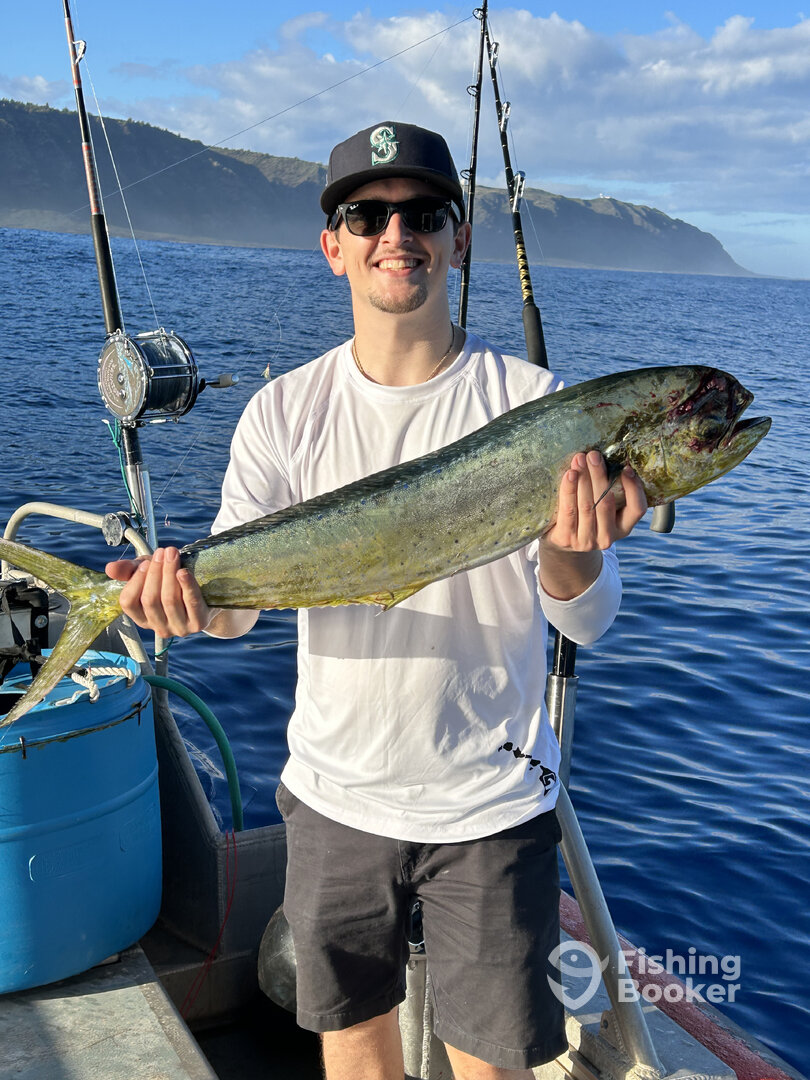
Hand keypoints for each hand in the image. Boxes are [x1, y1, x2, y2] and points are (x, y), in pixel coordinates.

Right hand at [105, 546, 211, 636]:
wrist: (207, 596)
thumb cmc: (172, 584)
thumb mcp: (149, 575)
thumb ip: (129, 571)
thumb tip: (110, 568)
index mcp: (142, 618)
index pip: (128, 603)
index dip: (135, 581)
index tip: (145, 563)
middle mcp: (158, 627)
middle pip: (150, 600)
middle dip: (155, 572)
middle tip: (162, 552)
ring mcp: (179, 628)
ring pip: (169, 600)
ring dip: (169, 574)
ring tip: (172, 554)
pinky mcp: (198, 623)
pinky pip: (191, 603)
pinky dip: (187, 585)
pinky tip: (183, 572)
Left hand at [538, 451, 646, 600]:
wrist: (562, 544)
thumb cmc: (587, 517)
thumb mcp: (605, 510)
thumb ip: (610, 491)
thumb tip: (608, 458)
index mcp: (623, 528)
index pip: (637, 509)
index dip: (634, 488)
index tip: (626, 468)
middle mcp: (607, 537)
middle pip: (606, 503)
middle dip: (600, 476)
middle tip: (594, 455)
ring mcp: (586, 541)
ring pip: (587, 505)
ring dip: (583, 479)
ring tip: (579, 459)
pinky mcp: (566, 539)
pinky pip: (568, 510)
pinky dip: (569, 489)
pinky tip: (570, 474)